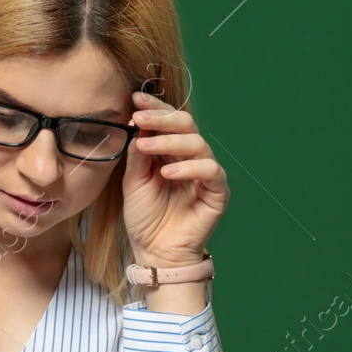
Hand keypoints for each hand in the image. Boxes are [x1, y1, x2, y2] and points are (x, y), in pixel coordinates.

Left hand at [122, 90, 229, 266]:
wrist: (155, 252)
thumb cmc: (145, 218)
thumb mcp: (133, 181)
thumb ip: (137, 153)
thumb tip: (137, 123)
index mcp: (171, 152)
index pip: (168, 122)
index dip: (154, 108)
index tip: (134, 99)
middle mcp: (191, 158)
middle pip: (186, 124)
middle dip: (161, 117)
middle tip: (138, 117)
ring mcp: (206, 173)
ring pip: (197, 143)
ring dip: (169, 141)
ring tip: (145, 146)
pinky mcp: (218, 191)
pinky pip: (210, 170)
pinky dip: (189, 167)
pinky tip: (167, 172)